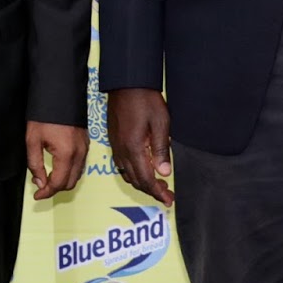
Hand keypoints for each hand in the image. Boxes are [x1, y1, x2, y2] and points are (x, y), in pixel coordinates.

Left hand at [26, 121, 87, 199]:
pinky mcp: (86, 143)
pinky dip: (70, 171)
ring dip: (63, 181)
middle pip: (70, 183)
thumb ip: (35, 164)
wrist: (59, 95)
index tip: (37, 196)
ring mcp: (85, 148)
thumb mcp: (32, 140)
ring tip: (47, 178)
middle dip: (55, 189)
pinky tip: (57, 167)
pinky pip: (80, 165)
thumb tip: (40, 183)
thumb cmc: (44, 115)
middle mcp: (79, 154)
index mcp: (66, 154)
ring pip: (77, 175)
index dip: (46, 192)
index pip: (58, 183)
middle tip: (41, 187)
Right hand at [107, 89, 173, 206]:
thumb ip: (161, 149)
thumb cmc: (145, 100)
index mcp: (134, 147)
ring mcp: (116, 145)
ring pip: (127, 174)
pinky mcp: (114, 140)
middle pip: (136, 180)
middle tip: (166, 194)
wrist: (126, 83)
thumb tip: (164, 172)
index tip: (169, 199)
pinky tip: (143, 169)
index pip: (146, 179)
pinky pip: (121, 164)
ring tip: (157, 184)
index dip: (158, 192)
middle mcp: (122, 150)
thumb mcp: (160, 123)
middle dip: (151, 191)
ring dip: (142, 183)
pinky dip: (133, 173)